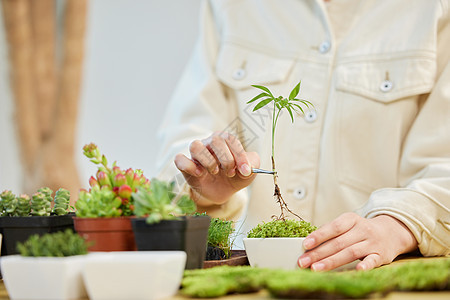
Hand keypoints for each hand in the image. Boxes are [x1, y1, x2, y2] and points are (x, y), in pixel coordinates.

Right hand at [174, 132, 259, 204]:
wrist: (223, 191)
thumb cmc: (235, 176)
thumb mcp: (249, 171)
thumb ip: (253, 164)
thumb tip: (247, 168)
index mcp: (225, 140)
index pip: (230, 139)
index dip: (239, 155)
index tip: (245, 171)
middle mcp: (209, 143)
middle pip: (215, 139)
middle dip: (226, 159)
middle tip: (230, 173)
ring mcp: (195, 154)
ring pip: (196, 146)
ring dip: (209, 161)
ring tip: (215, 172)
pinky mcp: (185, 166)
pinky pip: (180, 159)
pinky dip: (190, 166)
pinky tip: (200, 174)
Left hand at [298, 212, 417, 270]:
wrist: (391, 232)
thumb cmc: (361, 230)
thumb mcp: (348, 225)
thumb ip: (331, 232)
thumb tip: (308, 244)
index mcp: (351, 219)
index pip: (333, 227)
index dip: (319, 236)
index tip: (305, 244)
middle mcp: (362, 229)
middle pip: (338, 242)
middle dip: (318, 253)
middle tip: (303, 262)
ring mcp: (372, 243)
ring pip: (350, 252)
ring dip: (332, 261)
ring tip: (316, 269)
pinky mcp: (381, 255)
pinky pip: (373, 261)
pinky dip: (365, 266)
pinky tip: (357, 270)